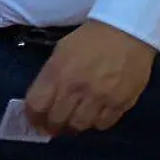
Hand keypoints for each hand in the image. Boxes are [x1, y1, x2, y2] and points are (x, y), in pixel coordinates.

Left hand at [22, 20, 156, 135]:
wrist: (126, 32)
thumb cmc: (89, 39)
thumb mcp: (60, 51)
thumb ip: (51, 76)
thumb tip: (44, 99)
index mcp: (57, 72)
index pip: (36, 105)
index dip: (32, 117)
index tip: (34, 121)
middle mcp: (76, 88)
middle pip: (57, 120)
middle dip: (51, 126)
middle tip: (52, 126)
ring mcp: (100, 98)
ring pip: (80, 126)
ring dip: (73, 127)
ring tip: (73, 122)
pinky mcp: (121, 103)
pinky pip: (103, 124)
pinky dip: (96, 123)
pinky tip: (94, 116)